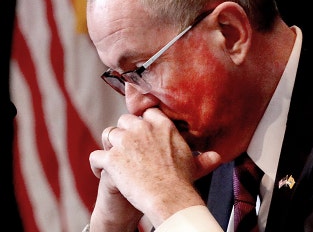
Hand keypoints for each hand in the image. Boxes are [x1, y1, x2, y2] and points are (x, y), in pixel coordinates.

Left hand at [89, 108, 220, 227]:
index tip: (142, 135)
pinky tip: (101, 173)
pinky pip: (96, 156)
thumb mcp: (193, 165)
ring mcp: (124, 142)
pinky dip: (97, 166)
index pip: (146, 114)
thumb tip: (216, 157)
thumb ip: (202, 158)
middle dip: (124, 133)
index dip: (142, 124)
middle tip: (128, 150)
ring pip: (108, 135)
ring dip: (110, 147)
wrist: (169, 198)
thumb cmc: (182, 183)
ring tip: (113, 161)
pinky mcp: (111, 158)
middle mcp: (141, 128)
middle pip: (124, 121)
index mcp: (161, 125)